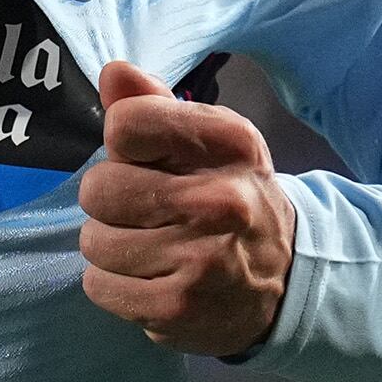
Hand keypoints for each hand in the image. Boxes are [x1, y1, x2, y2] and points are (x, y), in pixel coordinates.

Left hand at [79, 61, 293, 356]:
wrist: (287, 278)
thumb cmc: (229, 193)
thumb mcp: (207, 139)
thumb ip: (153, 104)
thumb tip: (113, 72)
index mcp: (230, 143)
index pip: (125, 125)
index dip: (122, 141)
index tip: (142, 155)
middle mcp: (222, 200)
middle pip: (100, 187)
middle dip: (109, 198)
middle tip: (142, 208)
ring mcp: (202, 260)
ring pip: (94, 240)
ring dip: (110, 244)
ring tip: (148, 244)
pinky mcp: (180, 309)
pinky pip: (99, 285)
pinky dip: (112, 283)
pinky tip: (149, 277)